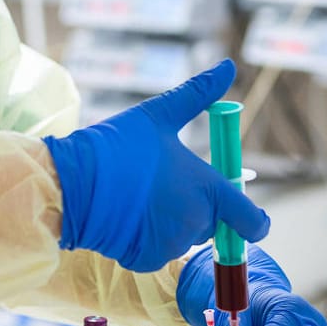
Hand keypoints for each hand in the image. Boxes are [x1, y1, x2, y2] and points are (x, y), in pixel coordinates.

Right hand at [45, 60, 268, 272]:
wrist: (73, 184)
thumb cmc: (118, 146)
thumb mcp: (159, 115)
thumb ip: (198, 94)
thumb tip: (228, 66)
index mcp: (208, 190)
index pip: (251, 220)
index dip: (254, 220)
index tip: (249, 216)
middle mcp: (196, 222)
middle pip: (212, 223)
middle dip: (198, 207)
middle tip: (166, 184)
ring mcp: (171, 245)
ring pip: (183, 236)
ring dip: (172, 221)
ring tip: (140, 196)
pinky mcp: (146, 259)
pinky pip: (157, 250)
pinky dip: (147, 237)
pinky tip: (127, 215)